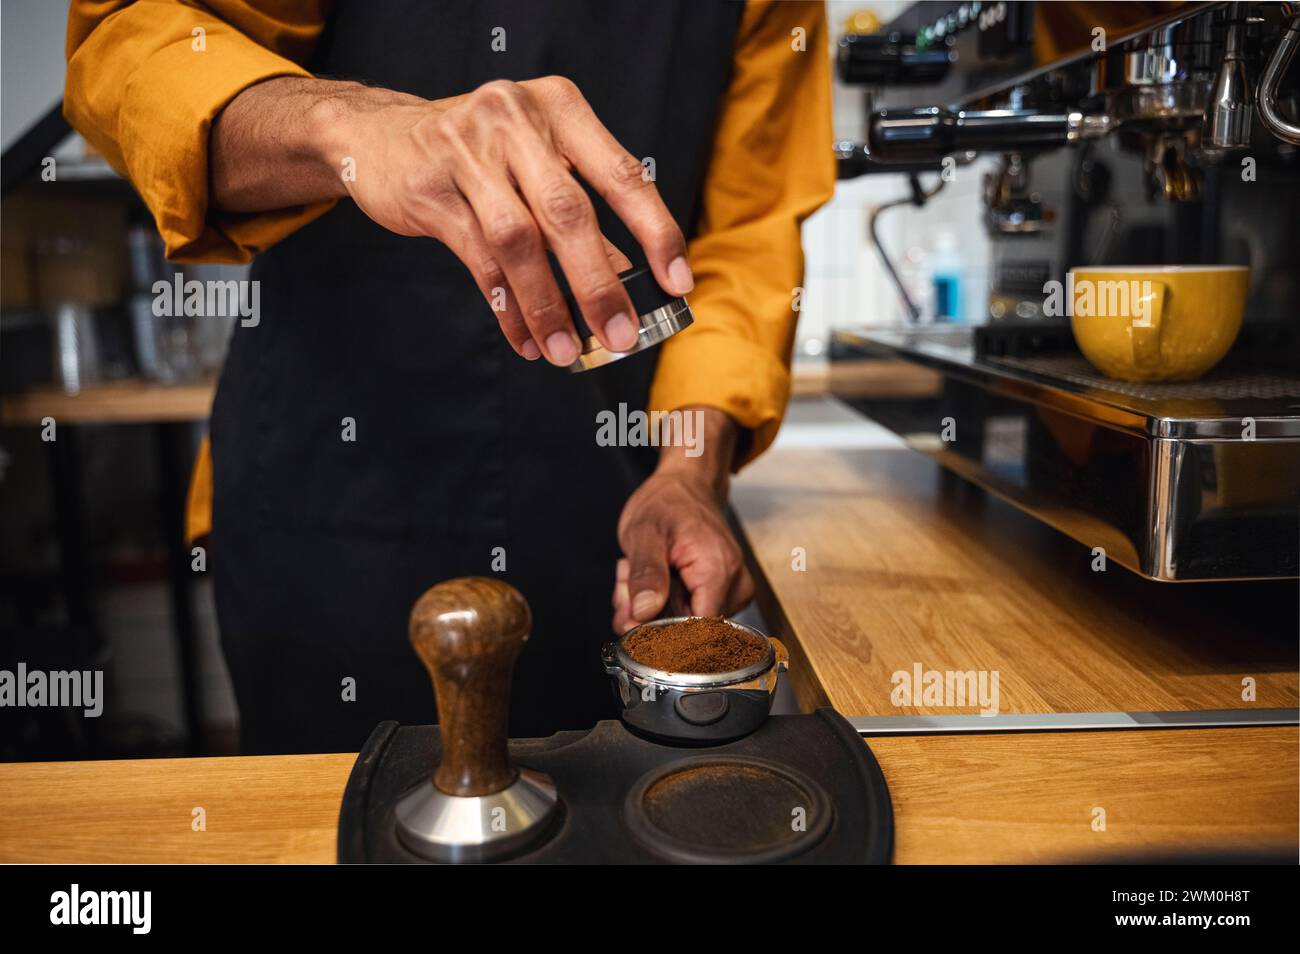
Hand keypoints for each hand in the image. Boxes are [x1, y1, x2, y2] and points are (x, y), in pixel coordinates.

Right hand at [214, 75, 693, 365]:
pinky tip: (525, 338)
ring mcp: (467, 151)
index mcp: (559, 108)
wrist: (378, 135)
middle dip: (599, 283)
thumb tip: (629, 275)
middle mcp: (515, 120)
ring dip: (547, 304)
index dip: (654, 230)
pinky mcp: (430, 188)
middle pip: (568, 212)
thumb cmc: (478, 154)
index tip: (678, 281)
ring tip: (565, 350)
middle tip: (621, 335)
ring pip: (519, 241)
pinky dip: (507, 306)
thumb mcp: (536, 164)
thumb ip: (579, 213)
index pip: (621, 174)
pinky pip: (478, 260)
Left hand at [611, 409, 754, 633]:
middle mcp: (733, 584)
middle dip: (647, 613)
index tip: (632, 614)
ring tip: (640, 573)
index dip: (658, 630)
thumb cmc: (668, 502)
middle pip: (686, 629)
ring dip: (650, 606)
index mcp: (718, 570)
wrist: (685, 485)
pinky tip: (653, 578)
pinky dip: (661, 601)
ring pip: (683, 624)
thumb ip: (646, 574)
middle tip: (628, 582)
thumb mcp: (644, 532)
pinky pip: (687, 613)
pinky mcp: (722, 593)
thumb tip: (645, 612)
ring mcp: (731, 590)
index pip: (695, 631)